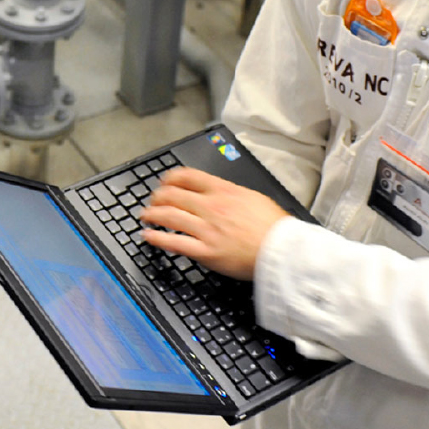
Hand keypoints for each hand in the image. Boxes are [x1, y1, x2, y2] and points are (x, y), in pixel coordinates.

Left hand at [138, 167, 291, 279]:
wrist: (283, 250)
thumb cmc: (275, 228)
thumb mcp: (255, 198)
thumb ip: (233, 194)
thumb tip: (222, 193)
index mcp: (224, 191)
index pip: (188, 176)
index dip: (171, 178)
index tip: (164, 181)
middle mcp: (211, 207)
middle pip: (173, 195)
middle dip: (157, 197)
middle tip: (152, 200)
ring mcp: (206, 229)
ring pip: (169, 216)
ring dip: (152, 215)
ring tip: (145, 216)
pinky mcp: (205, 251)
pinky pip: (174, 243)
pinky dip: (156, 238)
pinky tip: (148, 236)